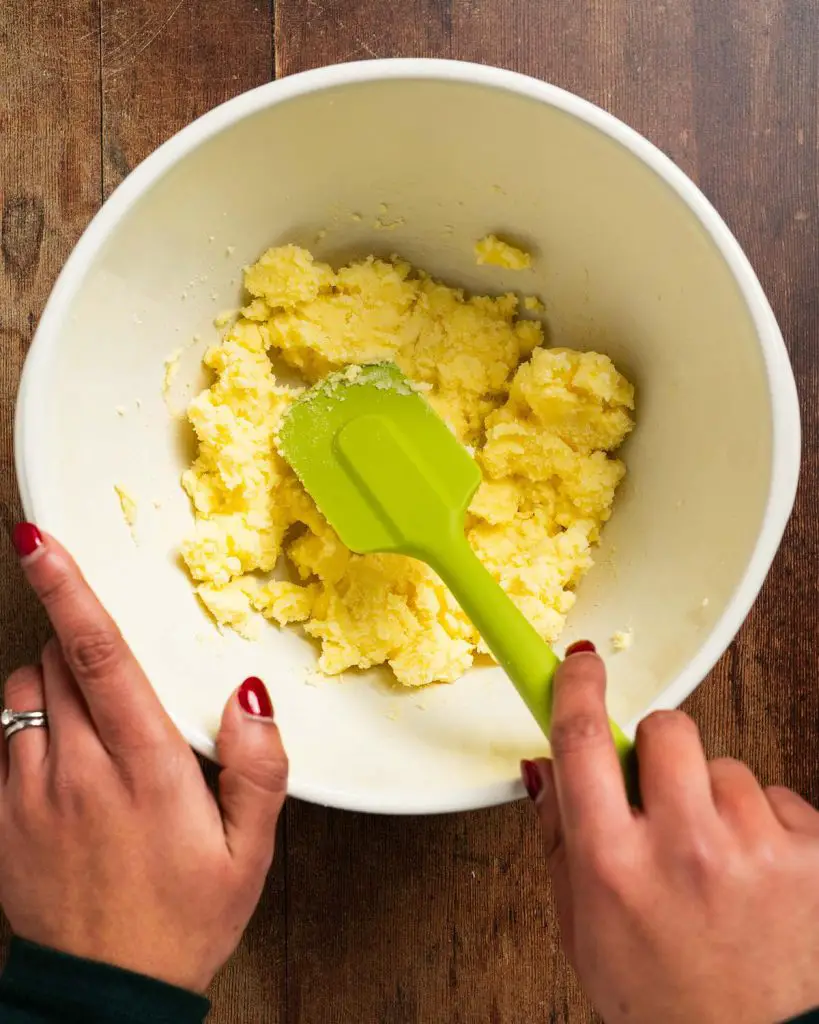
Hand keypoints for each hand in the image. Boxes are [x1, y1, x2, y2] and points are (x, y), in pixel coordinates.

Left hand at [0, 525, 287, 991]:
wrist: (107, 996)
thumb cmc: (184, 919)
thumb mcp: (250, 852)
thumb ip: (258, 767)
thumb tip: (248, 696)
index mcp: (146, 768)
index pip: (101, 657)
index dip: (70, 592)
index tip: (40, 543)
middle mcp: (79, 770)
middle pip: (57, 661)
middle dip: (77, 641)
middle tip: (116, 675)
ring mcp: (30, 794)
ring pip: (22, 693)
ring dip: (52, 680)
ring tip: (93, 719)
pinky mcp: (0, 819)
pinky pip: (1, 739)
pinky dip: (28, 724)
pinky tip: (63, 758)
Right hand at [522, 645, 818, 1023]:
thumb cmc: (660, 999)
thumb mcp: (581, 925)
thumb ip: (558, 837)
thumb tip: (545, 766)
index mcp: (612, 863)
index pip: (584, 741)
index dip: (579, 687)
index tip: (582, 663)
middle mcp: (683, 848)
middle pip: (666, 729)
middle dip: (657, 747)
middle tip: (661, 791)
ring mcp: (753, 850)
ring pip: (725, 766)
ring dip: (715, 798)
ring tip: (716, 859)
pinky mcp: (810, 856)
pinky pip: (778, 797)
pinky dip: (763, 825)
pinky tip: (755, 874)